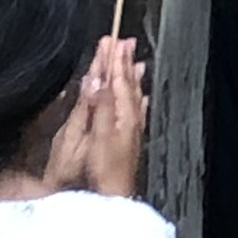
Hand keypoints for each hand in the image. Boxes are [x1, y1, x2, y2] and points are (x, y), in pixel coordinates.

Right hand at [45, 33, 148, 197]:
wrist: (114, 197)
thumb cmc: (105, 170)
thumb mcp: (98, 135)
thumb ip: (99, 106)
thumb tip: (97, 78)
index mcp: (123, 115)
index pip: (118, 81)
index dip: (114, 61)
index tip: (112, 40)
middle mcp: (131, 119)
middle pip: (127, 85)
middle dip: (123, 63)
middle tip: (124, 42)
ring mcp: (131, 130)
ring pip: (132, 96)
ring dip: (130, 78)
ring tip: (135, 62)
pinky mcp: (128, 141)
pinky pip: (134, 111)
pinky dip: (135, 100)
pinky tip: (140, 98)